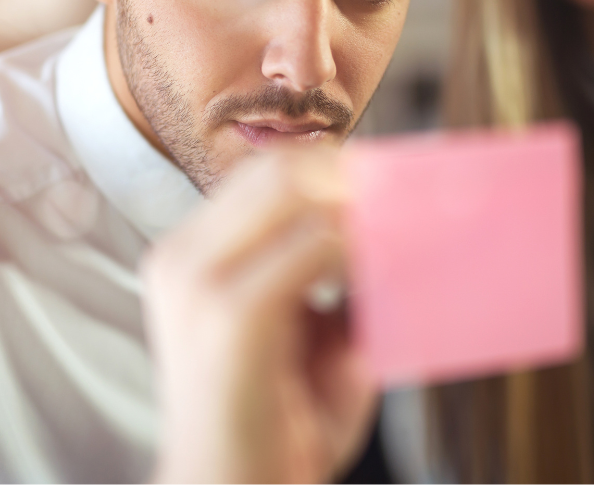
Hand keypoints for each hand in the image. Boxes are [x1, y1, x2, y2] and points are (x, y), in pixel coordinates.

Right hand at [142, 146, 376, 483]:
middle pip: (279, 167)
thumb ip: (334, 276)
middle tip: (412, 200)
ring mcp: (198, 282)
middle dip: (352, 176)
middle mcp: (181, 257)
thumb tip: (396, 222)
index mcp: (189, 257)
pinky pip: (314, 247)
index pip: (265, 175)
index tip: (398, 183)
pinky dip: (360, 249)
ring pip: (294, 190)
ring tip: (404, 234)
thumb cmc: (275, 425)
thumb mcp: (307, 332)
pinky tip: (381, 273)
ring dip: (360, 207)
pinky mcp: (230, 315)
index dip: (336, 169)